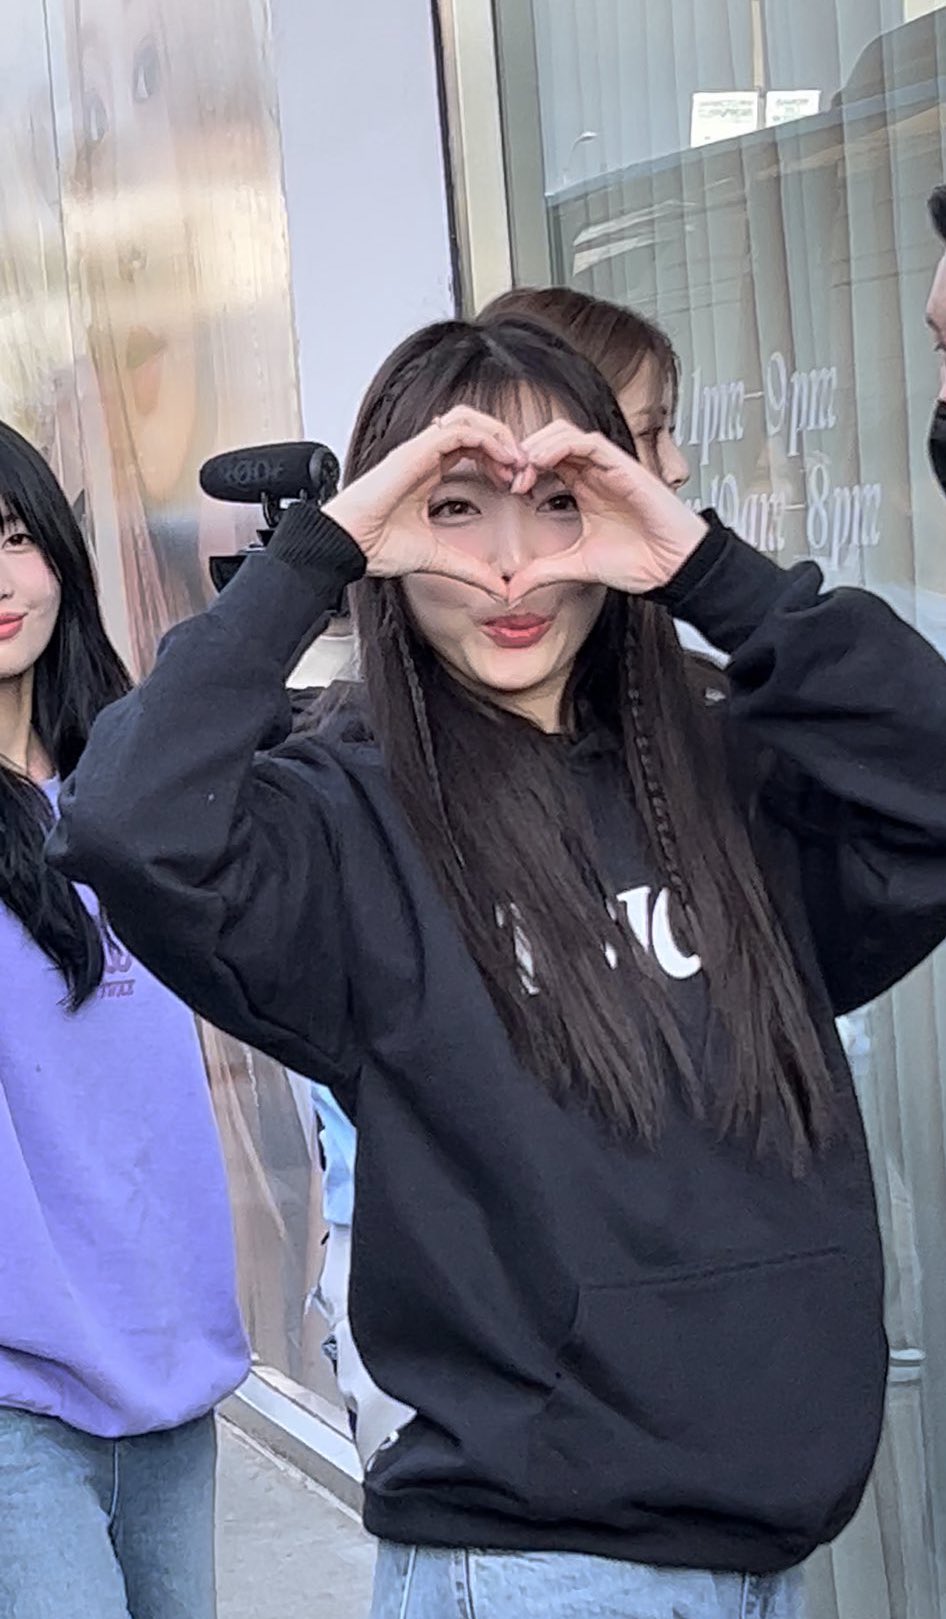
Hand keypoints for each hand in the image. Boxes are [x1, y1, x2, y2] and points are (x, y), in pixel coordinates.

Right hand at [324, 406, 524, 596]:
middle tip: (524, 471)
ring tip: (518, 460)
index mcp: (427, 473)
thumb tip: (499, 589)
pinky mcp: (414, 452)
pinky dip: (486, 438)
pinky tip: (505, 460)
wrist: (346, 546)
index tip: (515, 486)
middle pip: (473, 428)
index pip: (470, 449)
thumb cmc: (375, 547)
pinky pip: (458, 429)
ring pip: (468, 421)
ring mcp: (418, 451)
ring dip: (498, 436)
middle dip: (504, 445)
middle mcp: (423, 457)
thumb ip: (469, 569)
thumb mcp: (438, 558)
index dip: (498, 461)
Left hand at [508, 421, 707, 599]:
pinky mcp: (625, 466)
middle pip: (550, 440)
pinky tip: (541, 463)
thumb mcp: (578, 567)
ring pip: (566, 434)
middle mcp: (596, 473)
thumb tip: (512, 589)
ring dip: (538, 446)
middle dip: (523, 454)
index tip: (504, 490)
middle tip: (507, 476)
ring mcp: (610, 467)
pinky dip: (561, 445)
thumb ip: (544, 572)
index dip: (521, 469)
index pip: (546, 462)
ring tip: (521, 470)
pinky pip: (589, 442)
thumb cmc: (641, 562)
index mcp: (585, 489)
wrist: (675, 569)